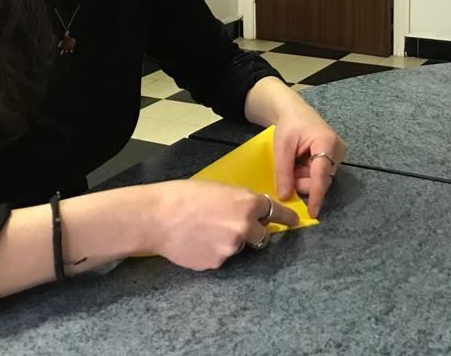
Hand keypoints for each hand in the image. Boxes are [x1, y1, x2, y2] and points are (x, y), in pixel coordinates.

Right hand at [147, 180, 297, 270]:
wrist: (156, 217)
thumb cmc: (183, 196)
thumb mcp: (218, 189)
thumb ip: (239, 200)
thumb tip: (250, 209)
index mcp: (247, 202)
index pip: (276, 212)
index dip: (286, 217)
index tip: (294, 222)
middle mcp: (245, 226)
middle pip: (263, 235)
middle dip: (255, 232)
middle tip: (237, 227)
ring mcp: (232, 247)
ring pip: (240, 247)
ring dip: (231, 241)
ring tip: (205, 230)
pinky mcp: (217, 263)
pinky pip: (222, 257)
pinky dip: (214, 251)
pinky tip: (197, 241)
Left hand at [245, 77, 346, 217]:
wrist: (294, 111)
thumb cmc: (289, 125)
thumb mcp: (282, 147)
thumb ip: (283, 172)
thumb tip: (285, 197)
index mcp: (326, 142)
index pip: (321, 174)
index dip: (316, 194)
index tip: (313, 212)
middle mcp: (338, 150)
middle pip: (321, 180)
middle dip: (302, 181)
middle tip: (288, 170)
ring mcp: (338, 155)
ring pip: (320, 180)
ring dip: (303, 178)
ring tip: (294, 163)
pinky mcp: (335, 158)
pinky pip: (320, 175)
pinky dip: (307, 174)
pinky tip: (300, 163)